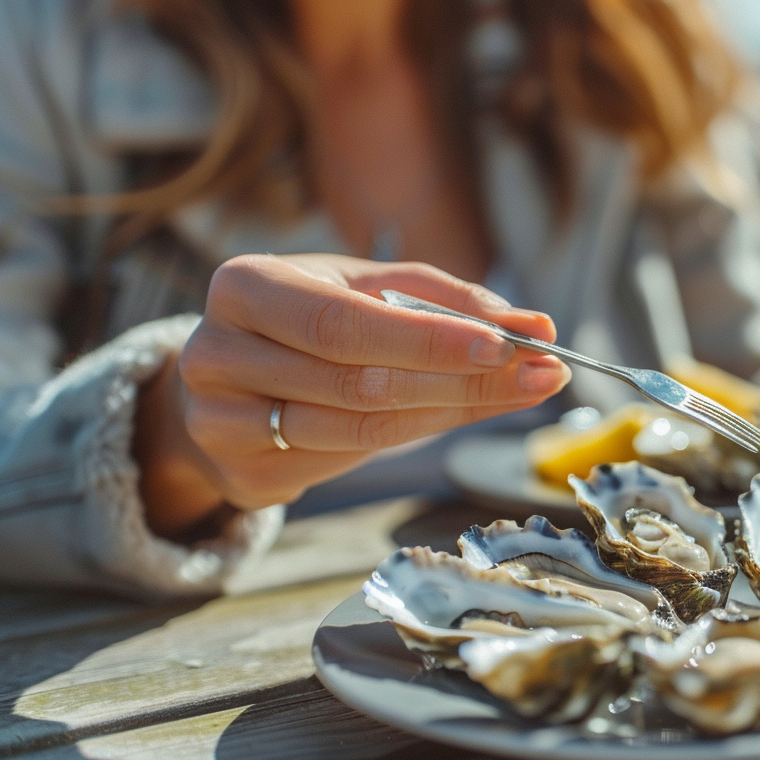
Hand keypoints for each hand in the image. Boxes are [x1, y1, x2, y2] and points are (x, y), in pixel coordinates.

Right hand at [133, 254, 569, 537]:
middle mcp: (218, 353)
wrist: (228, 383)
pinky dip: (411, 438)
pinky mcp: (243, 473)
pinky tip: (454, 416)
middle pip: (359, 383)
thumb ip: (447, 303)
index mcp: (246, 286)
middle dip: (460, 381)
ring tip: (519, 392)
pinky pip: (344, 462)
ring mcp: (222, 422)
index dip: (430, 340)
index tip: (509, 344)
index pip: (346, 323)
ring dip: (450, 414)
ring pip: (359, 430)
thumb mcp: (366, 291)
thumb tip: (537, 325)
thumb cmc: (309, 322)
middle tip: (540, 373)